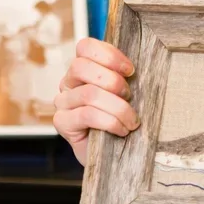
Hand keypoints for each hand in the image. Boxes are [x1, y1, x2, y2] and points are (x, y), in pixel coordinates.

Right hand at [51, 38, 139, 166]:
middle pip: (81, 66)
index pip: (85, 47)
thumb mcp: (125, 94)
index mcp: (82, 69)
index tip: (131, 70)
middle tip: (130, 96)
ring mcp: (63, 102)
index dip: (109, 55)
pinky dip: (110, 122)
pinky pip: (87, 115)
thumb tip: (141, 66)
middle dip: (112, 81)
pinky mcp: (62, 123)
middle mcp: (68, 83)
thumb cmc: (121, 120)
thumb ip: (125, 78)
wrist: (112, 156)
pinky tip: (122, 130)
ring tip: (132, 121)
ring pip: (89, 94)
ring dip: (117, 107)